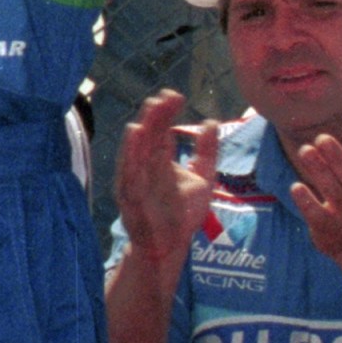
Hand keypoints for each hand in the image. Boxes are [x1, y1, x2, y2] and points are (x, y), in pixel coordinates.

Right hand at [112, 91, 220, 266]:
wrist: (170, 246)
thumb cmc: (182, 214)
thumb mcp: (203, 178)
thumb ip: (206, 151)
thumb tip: (212, 121)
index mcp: (160, 160)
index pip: (162, 131)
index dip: (166, 113)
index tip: (175, 96)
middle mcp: (146, 168)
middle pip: (149, 138)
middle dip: (154, 119)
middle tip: (161, 99)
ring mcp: (136, 182)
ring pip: (136, 154)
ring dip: (140, 136)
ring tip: (145, 116)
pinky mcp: (131, 199)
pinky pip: (129, 177)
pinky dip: (130, 159)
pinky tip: (133, 142)